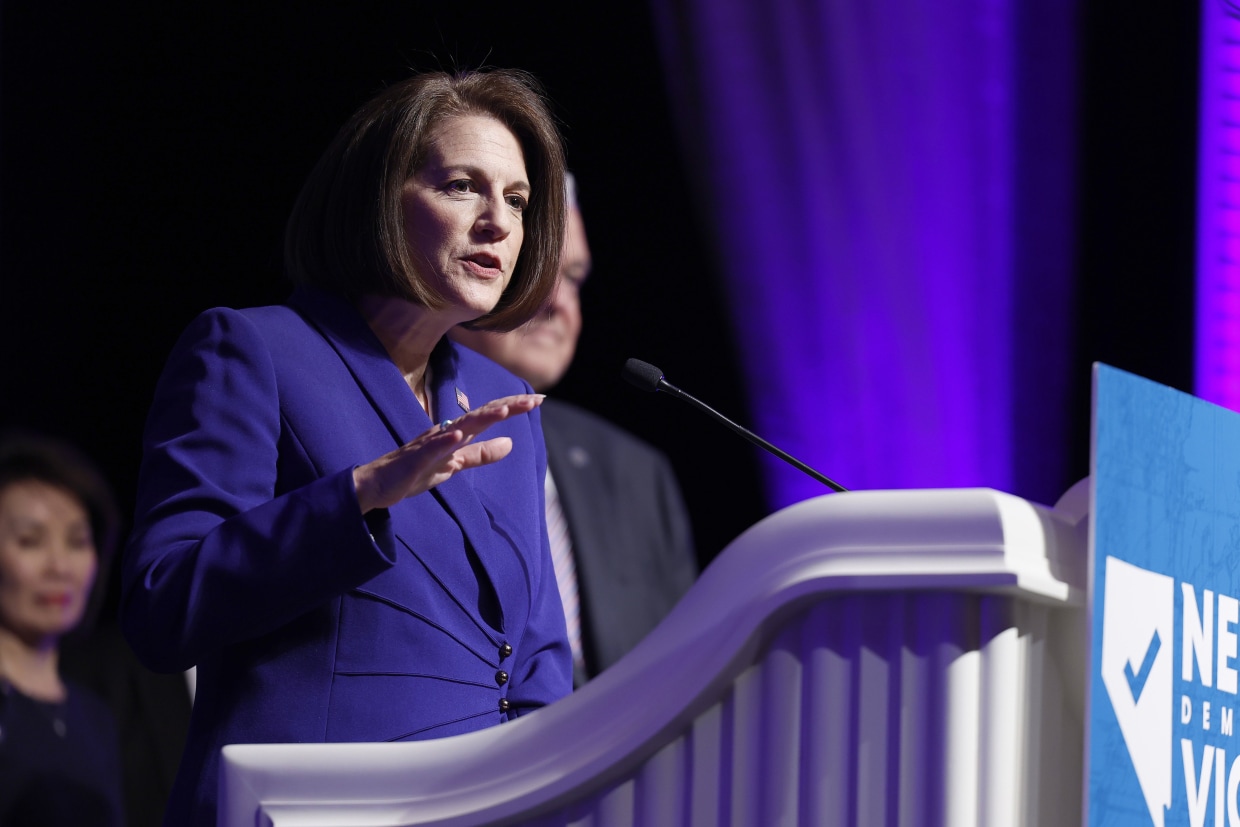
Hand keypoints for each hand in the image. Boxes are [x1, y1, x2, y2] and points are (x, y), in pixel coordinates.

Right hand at [352, 394, 543, 512]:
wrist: (378, 485)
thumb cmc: (415, 472)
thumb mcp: (455, 464)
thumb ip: (481, 454)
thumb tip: (510, 444)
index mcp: (456, 433)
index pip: (489, 416)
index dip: (512, 407)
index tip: (538, 400)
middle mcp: (445, 432)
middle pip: (480, 415)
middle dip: (507, 407)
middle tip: (534, 400)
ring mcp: (429, 445)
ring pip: (459, 428)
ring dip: (481, 419)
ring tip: (504, 411)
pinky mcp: (414, 460)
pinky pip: (430, 450)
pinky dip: (445, 442)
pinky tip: (459, 436)